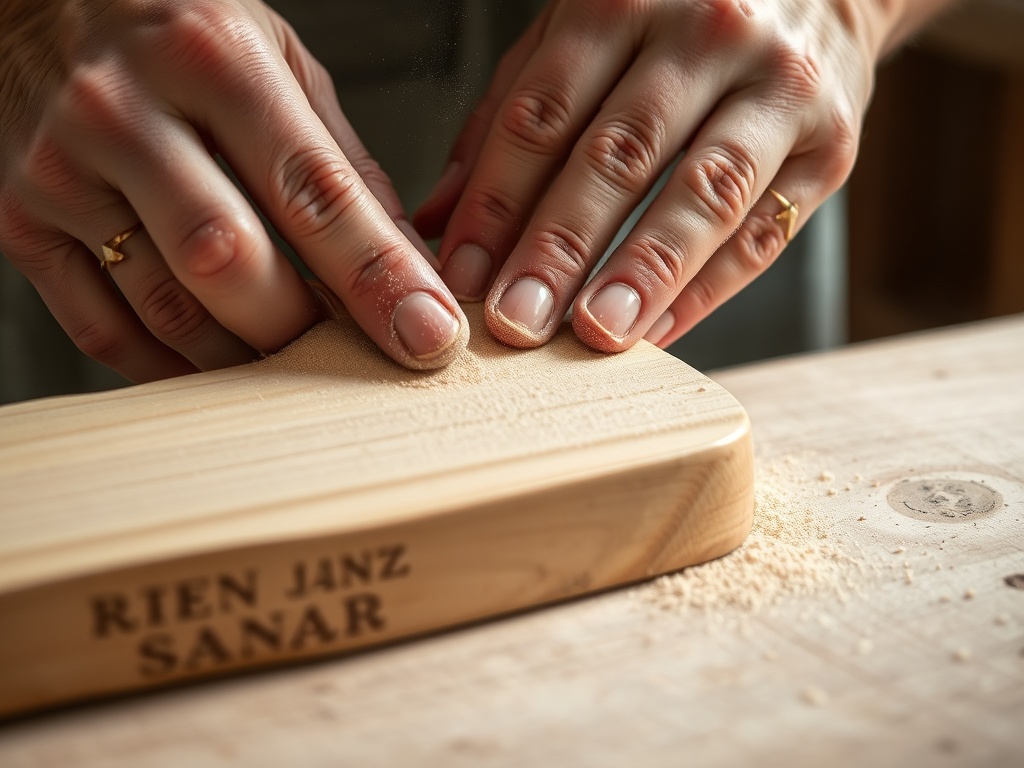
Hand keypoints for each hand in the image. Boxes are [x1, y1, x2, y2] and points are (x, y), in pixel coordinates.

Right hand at [0, 0, 466, 381]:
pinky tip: (218, 369)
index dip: (377, 275)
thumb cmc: (175, 23)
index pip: (313, 191)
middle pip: (228, 263)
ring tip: (295, 365)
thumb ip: (341, 163)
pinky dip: (171, 366)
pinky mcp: (18, 222)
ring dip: (246, 359)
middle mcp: (123, 112)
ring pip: (166, 307)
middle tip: (361, 356)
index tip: (428, 334)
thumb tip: (406, 262)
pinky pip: (101, 329)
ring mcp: (59, 172)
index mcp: (213, 60)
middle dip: (306, 330)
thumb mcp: (277, 59)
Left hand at [415, 0, 889, 351]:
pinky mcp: (831, 146)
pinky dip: (708, 289)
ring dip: (644, 273)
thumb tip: (440, 216)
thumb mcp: (584, 33)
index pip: (543, 114)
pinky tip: (657, 330)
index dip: (497, 200)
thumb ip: (511, 113)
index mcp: (624, 0)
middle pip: (620, 155)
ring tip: (596, 332)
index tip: (462, 276)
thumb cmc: (677, 18)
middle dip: (561, 246)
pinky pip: (764, 232)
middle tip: (517, 320)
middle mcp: (707, 35)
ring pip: (704, 194)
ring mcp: (778, 89)